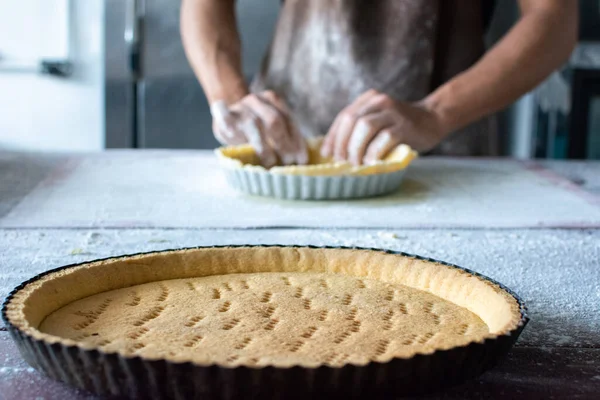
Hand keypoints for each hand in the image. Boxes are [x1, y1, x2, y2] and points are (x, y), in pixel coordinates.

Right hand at [211, 91, 307, 167]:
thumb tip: (301, 160)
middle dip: (284, 144)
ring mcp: (239, 107)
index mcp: (273, 99)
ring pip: (254, 124)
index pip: (289, 120)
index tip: (301, 159)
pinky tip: (236, 137)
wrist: (227, 113)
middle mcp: (257, 100)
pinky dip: (232, 129)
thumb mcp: (272, 125)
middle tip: (288, 162)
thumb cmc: (256, 127)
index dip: (297, 140)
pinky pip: (227, 121)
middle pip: (274, 121)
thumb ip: (285, 136)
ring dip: (264, 146)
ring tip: (270, 162)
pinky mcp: (223, 116)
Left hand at [321, 90, 444, 164]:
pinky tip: (371, 162)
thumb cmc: (400, 127)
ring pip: (365, 127)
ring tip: (355, 163)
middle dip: (342, 143)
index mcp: (368, 99)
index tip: (327, 154)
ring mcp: (392, 112)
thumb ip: (359, 130)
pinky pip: (384, 138)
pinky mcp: (404, 126)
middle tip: (341, 161)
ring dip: (356, 148)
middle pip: (351, 120)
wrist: (433, 120)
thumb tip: (335, 152)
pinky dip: (374, 152)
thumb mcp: (377, 122)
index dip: (333, 136)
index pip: (343, 117)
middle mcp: (379, 101)